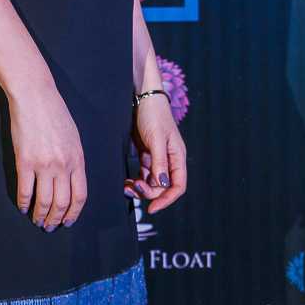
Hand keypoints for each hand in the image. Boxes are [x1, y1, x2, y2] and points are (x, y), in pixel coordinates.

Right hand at [7, 83, 86, 230]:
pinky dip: (23, 203)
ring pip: (44, 202)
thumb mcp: (74, 137)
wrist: (34, 96)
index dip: (74, 213)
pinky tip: (22, 206)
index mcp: (77, 159)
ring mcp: (43, 165)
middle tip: (50, 226)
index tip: (68, 221)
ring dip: (40, 216)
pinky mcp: (24, 161)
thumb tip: (71, 182)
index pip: (80, 196)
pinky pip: (25, 191)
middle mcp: (63, 165)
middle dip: (56, 220)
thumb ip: (74, 160)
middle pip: (62, 203)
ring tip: (37, 220)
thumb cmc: (55, 113)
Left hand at [124, 93, 186, 214]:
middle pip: (163, 187)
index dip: (167, 199)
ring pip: (151, 182)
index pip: (178, 186)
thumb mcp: (156, 138)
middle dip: (148, 191)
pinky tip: (127, 181)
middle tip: (132, 188)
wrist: (142, 97)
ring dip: (140, 188)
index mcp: (177, 156)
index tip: (152, 208)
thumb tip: (162, 184)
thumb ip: (159, 162)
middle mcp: (169, 160)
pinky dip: (136, 180)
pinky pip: (143, 174)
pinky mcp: (147, 154)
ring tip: (126, 186)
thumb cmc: (153, 114)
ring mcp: (157, 158)